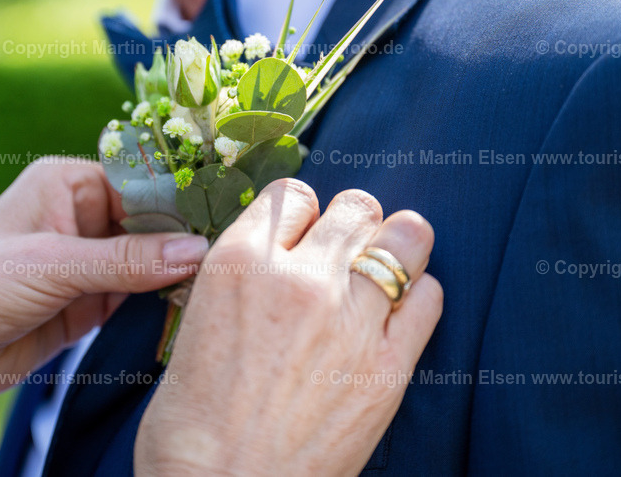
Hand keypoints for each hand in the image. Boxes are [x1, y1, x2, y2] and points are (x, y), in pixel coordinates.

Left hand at [0, 159, 208, 440]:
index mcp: (65, 184)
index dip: (181, 197)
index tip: (227, 211)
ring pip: (150, 259)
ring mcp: (88, 262)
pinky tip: (195, 304)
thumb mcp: (52, 265)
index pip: (140, 181)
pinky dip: (163, 301)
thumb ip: (126, 260)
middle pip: (152, 220)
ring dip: (178, 271)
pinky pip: (139, 295)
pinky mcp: (89, 302)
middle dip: (186, 237)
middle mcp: (80, 217)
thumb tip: (197, 251)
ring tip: (225, 278)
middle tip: (235, 250)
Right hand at [136, 180, 442, 475]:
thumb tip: (283, 258)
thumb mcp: (196, 323)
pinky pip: (429, 297)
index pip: (294, 195)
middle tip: (342, 259)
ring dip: (395, 247)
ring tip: (382, 273)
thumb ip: (244, 279)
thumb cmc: (191, 425)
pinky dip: (417, 297)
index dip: (300, 218)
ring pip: (405, 235)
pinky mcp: (388, 368)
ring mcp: (350, 320)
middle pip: (356, 206)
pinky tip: (395, 316)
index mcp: (239, 262)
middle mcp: (300, 278)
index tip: (300, 240)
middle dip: (351, 226)